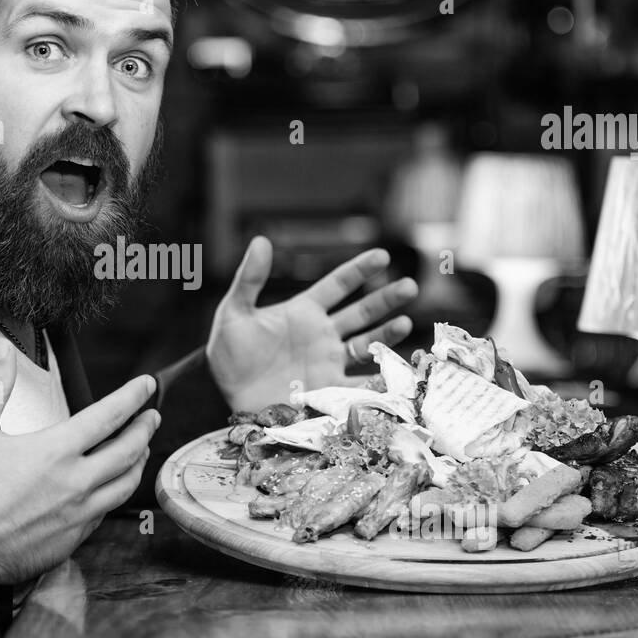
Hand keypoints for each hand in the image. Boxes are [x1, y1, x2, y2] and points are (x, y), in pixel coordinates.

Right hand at [0, 338, 160, 584]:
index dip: (132, 397)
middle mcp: (76, 482)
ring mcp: (79, 513)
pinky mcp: (73, 538)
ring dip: (138, 463)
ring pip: (125, 485)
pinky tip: (111, 490)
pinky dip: (114, 495)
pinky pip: (105, 513)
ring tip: (142, 451)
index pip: (108, 416)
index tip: (147, 386)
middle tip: (153, 416)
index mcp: (56, 451)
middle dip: (145, 429)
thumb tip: (0, 350)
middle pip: (127, 451)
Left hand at [205, 236, 417, 412]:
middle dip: (386, 299)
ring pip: (367, 343)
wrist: (227, 397)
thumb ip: (249, 279)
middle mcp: (322, 334)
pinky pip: (361, 383)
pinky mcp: (329, 389)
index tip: (383, 256)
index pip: (337, 285)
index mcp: (303, 312)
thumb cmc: (229, 354)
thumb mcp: (234, 313)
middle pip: (361, 312)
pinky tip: (396, 370)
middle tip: (410, 286)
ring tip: (406, 323)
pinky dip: (380, 378)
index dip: (359, 270)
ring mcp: (328, 362)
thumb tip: (260, 240)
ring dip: (387, 334)